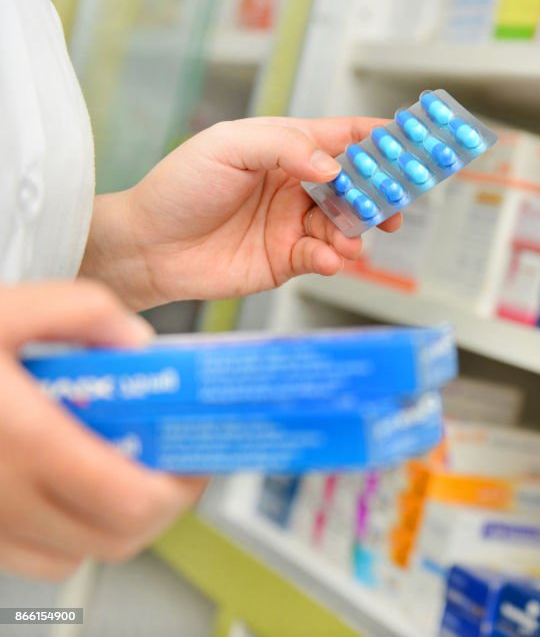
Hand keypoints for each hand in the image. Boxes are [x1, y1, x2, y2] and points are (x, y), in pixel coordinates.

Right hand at [0, 281, 206, 578]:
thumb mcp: (7, 307)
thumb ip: (84, 310)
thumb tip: (137, 343)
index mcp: (23, 439)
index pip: (132, 501)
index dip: (181, 486)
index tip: (195, 455)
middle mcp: (2, 492)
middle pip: (118, 537)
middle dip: (161, 504)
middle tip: (173, 464)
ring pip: (79, 554)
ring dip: (118, 523)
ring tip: (130, 474)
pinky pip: (34, 558)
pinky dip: (70, 535)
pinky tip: (75, 490)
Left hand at [81, 117, 401, 310]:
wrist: (148, 247)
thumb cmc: (179, 187)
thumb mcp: (228, 146)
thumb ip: (284, 146)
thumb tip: (332, 167)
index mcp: (287, 148)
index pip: (346, 137)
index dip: (381, 139)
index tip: (414, 142)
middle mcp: (298, 185)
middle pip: (358, 184)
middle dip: (382, 193)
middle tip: (395, 203)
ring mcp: (295, 223)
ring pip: (347, 224)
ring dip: (356, 231)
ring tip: (349, 240)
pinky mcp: (288, 259)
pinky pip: (324, 257)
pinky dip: (332, 258)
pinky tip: (325, 258)